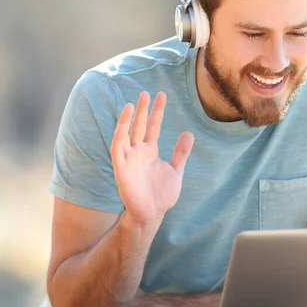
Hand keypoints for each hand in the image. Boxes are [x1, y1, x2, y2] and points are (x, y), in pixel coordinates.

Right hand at [111, 91, 193, 224]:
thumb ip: (181, 152)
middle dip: (142, 110)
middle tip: (146, 92)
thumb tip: (189, 132)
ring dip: (127, 119)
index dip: (157, 111)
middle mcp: (138, 152)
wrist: (151, 214)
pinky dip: (119, 137)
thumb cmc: (161, 194)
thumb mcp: (176, 170)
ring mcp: (129, 159)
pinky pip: (118, 150)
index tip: (162, 95)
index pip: (153, 126)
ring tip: (131, 104)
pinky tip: (122, 125)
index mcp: (150, 151)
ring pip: (126, 134)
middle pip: (139, 126)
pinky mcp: (121, 169)